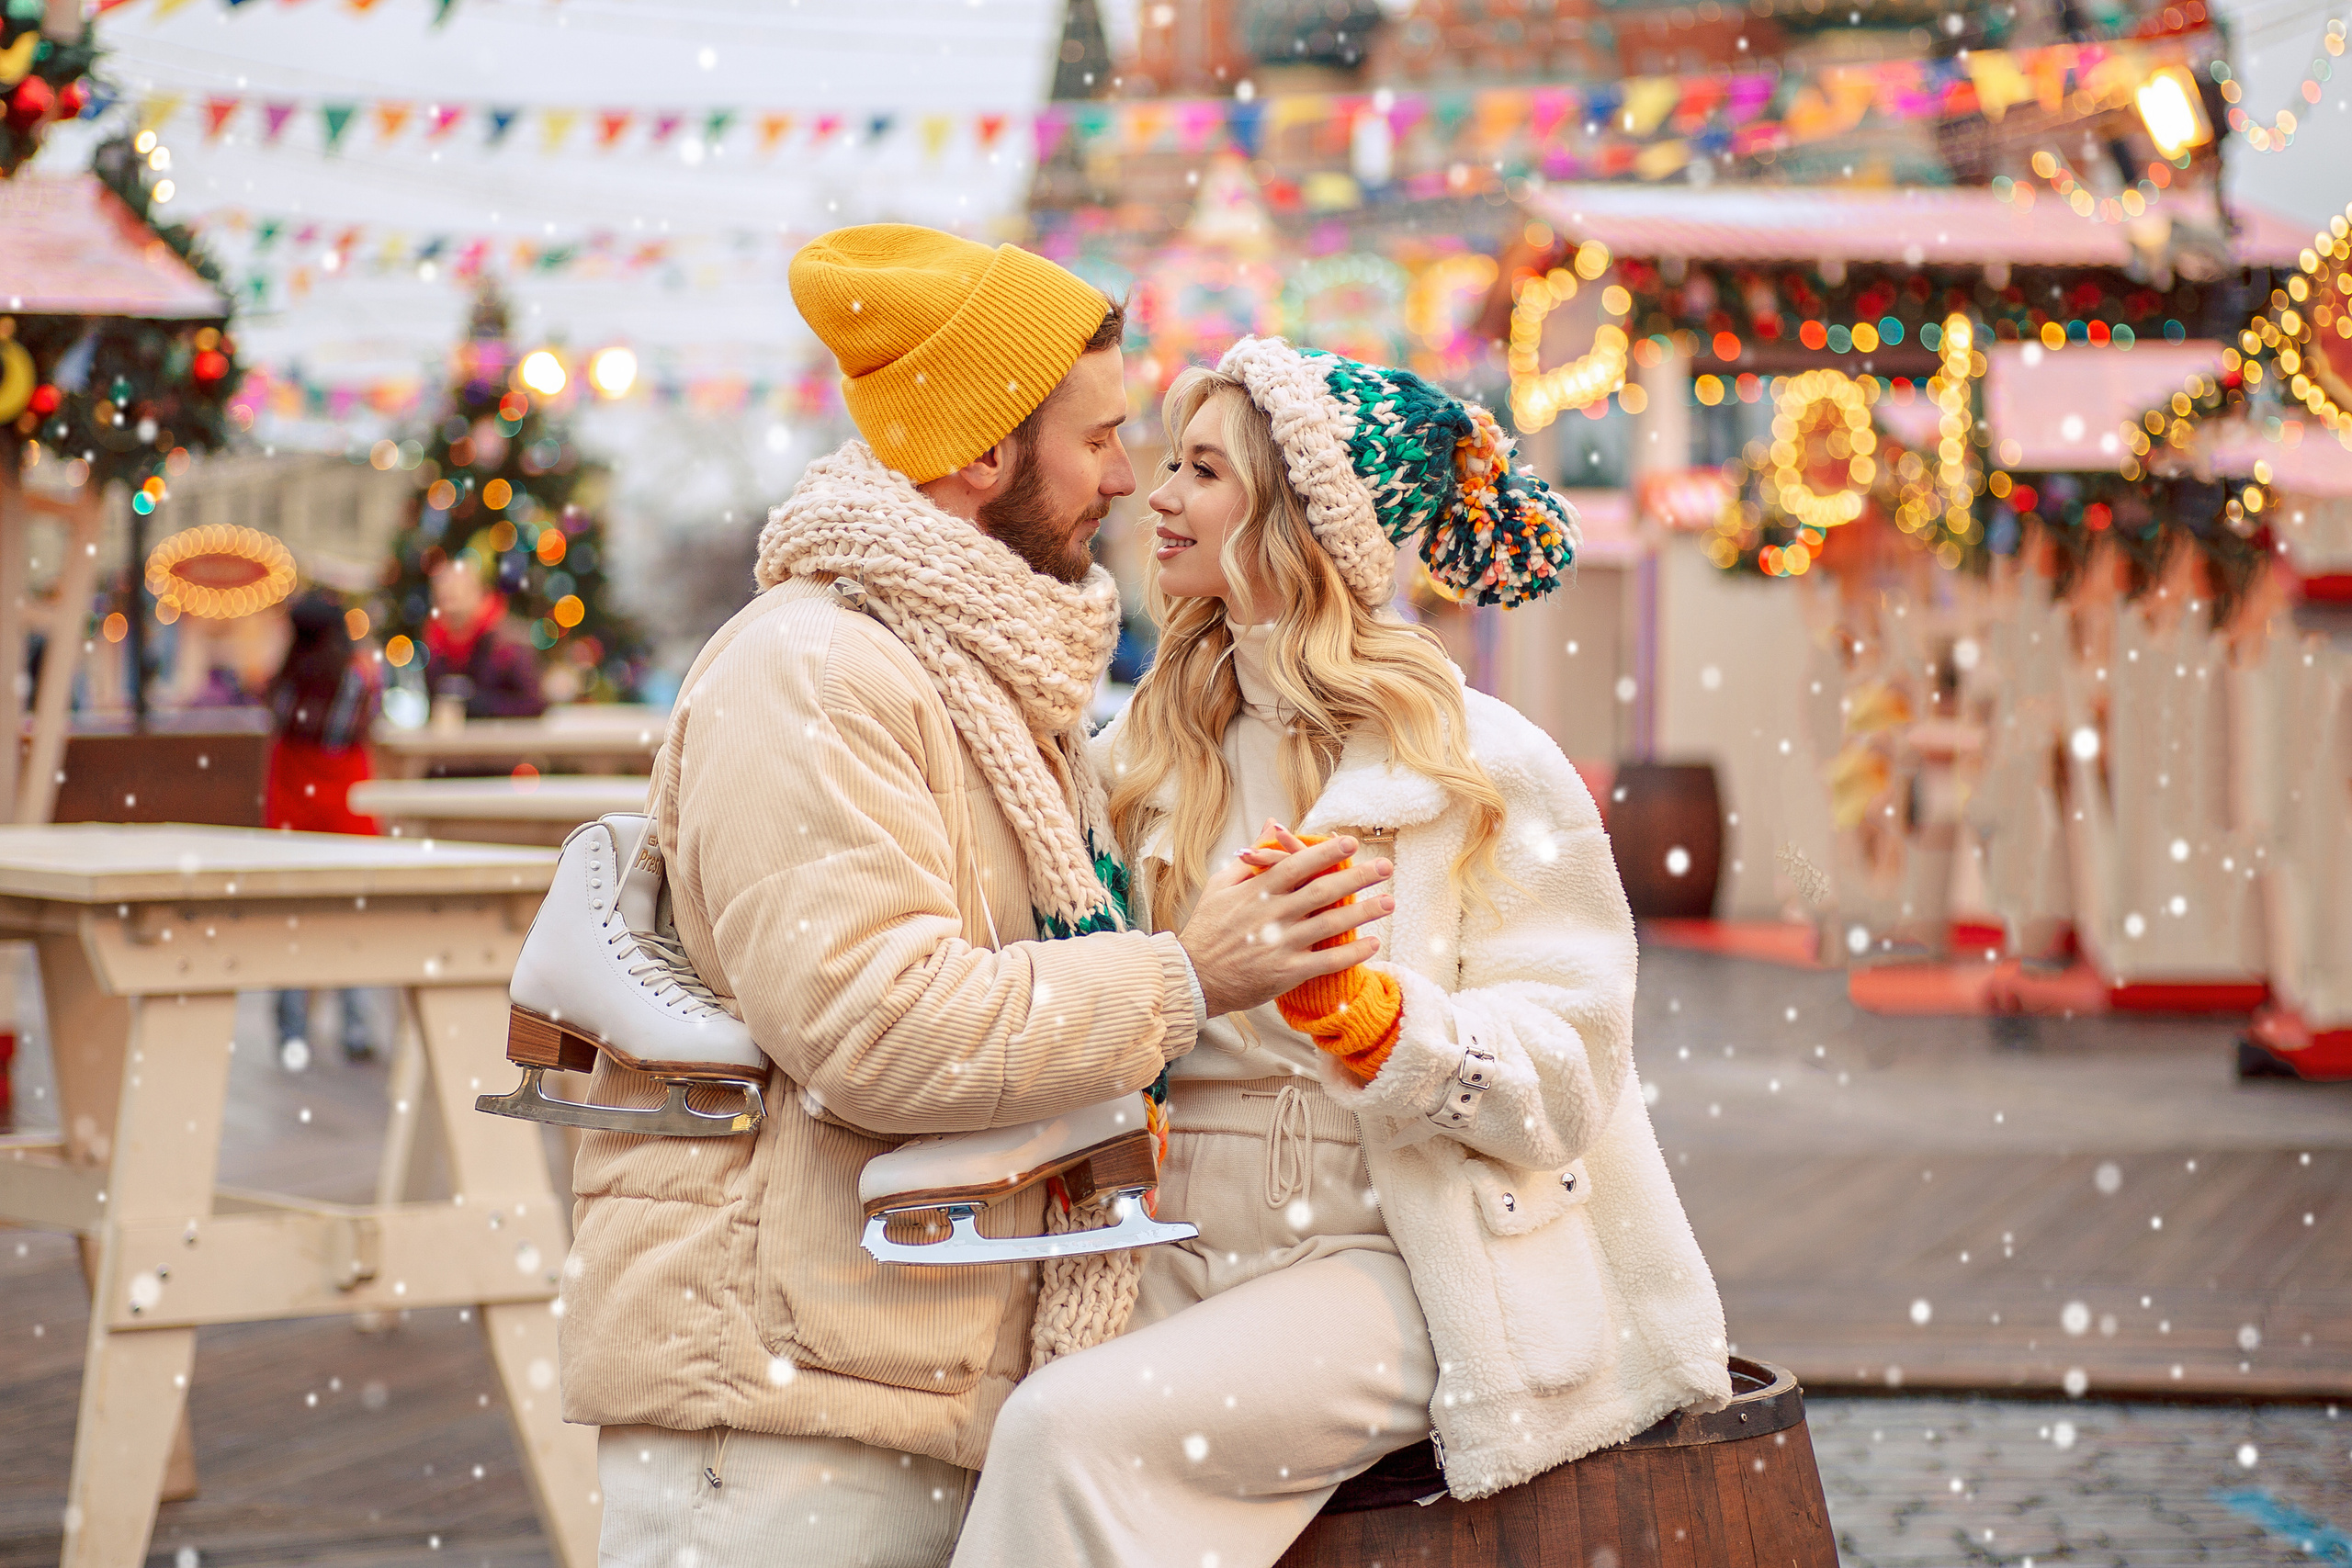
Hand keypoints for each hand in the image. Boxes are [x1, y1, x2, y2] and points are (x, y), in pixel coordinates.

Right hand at [1178, 821, 1393, 1018]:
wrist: (1193, 978)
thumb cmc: (1207, 929)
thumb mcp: (1220, 886)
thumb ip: (1252, 856)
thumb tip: (1272, 823)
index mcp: (1256, 892)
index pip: (1297, 865)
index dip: (1326, 853)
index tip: (1351, 842)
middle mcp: (1271, 915)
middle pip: (1322, 892)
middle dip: (1357, 878)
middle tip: (1385, 867)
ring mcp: (1280, 945)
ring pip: (1330, 925)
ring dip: (1363, 912)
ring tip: (1389, 902)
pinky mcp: (1286, 973)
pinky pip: (1326, 962)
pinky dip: (1351, 953)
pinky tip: (1373, 943)